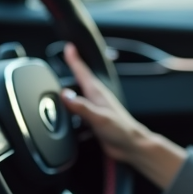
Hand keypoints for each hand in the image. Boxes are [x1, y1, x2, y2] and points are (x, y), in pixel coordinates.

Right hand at [60, 43, 185, 188]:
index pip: (83, 72)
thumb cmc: (121, 130)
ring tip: (60, 84)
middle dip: (71, 70)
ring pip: (78, 97)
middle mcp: (95, 99)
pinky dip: (72, 110)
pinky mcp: (93, 122)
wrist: (131, 146)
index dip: (74, 59)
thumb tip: (65, 95)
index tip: (68, 46)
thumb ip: (82, 107)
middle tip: (64, 59)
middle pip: (80, 81)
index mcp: (97, 93)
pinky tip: (67, 114)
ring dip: (70, 91)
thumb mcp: (100, 117)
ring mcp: (95, 110)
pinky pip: (78, 112)